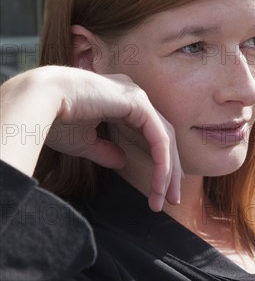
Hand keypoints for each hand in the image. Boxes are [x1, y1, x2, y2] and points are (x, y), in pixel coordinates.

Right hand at [1, 66, 181, 210]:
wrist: (38, 101)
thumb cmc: (53, 118)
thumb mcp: (83, 142)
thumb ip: (104, 151)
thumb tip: (121, 161)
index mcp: (122, 103)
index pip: (151, 136)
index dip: (159, 164)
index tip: (160, 192)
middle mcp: (134, 97)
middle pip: (163, 138)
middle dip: (170, 171)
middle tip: (171, 200)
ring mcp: (138, 97)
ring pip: (165, 139)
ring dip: (168, 171)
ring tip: (165, 198)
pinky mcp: (138, 103)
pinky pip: (159, 137)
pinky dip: (162, 161)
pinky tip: (160, 181)